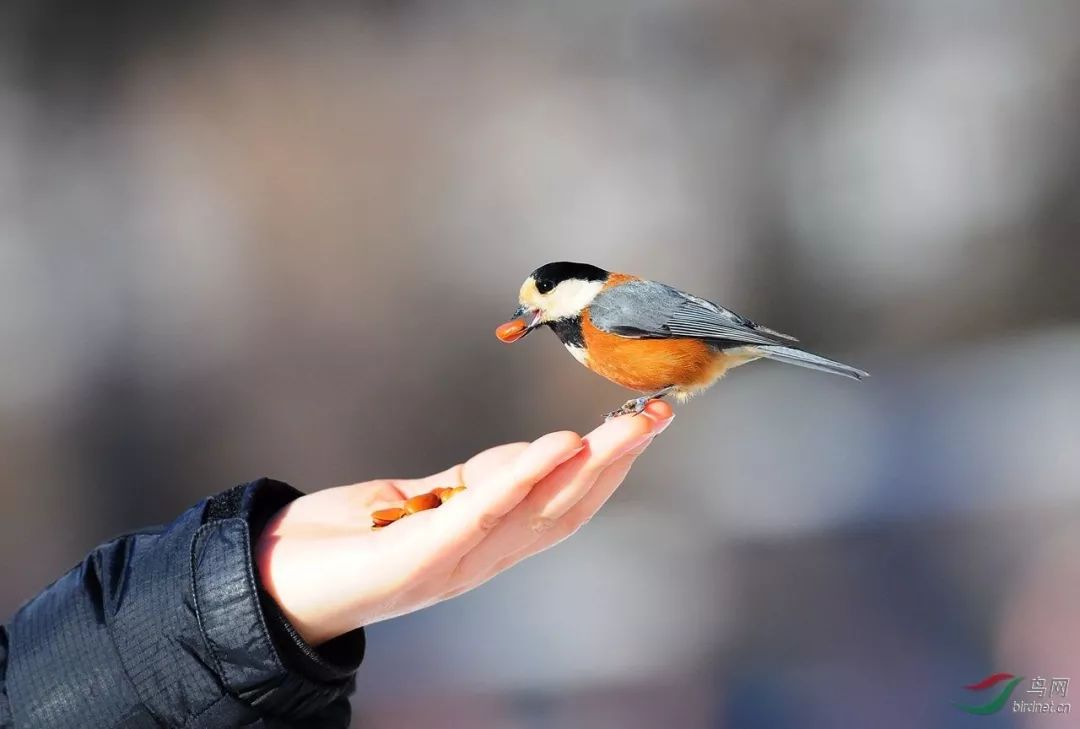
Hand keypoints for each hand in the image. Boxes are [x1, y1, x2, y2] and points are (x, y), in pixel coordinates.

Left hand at [255, 401, 674, 644]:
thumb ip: (475, 486)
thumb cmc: (346, 543)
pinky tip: (554, 448)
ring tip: (624, 429)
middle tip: (656, 416)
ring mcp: (454, 563)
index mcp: (487, 543)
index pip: (563, 505)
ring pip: (537, 513)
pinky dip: (522, 480)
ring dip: (587, 468)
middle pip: (566, 509)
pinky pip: (478, 515)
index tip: (642, 423)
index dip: (609, 466)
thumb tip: (528, 460)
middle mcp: (482, 559)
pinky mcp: (417, 559)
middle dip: (616, 463)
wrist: (270, 584)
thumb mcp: (422, 503)